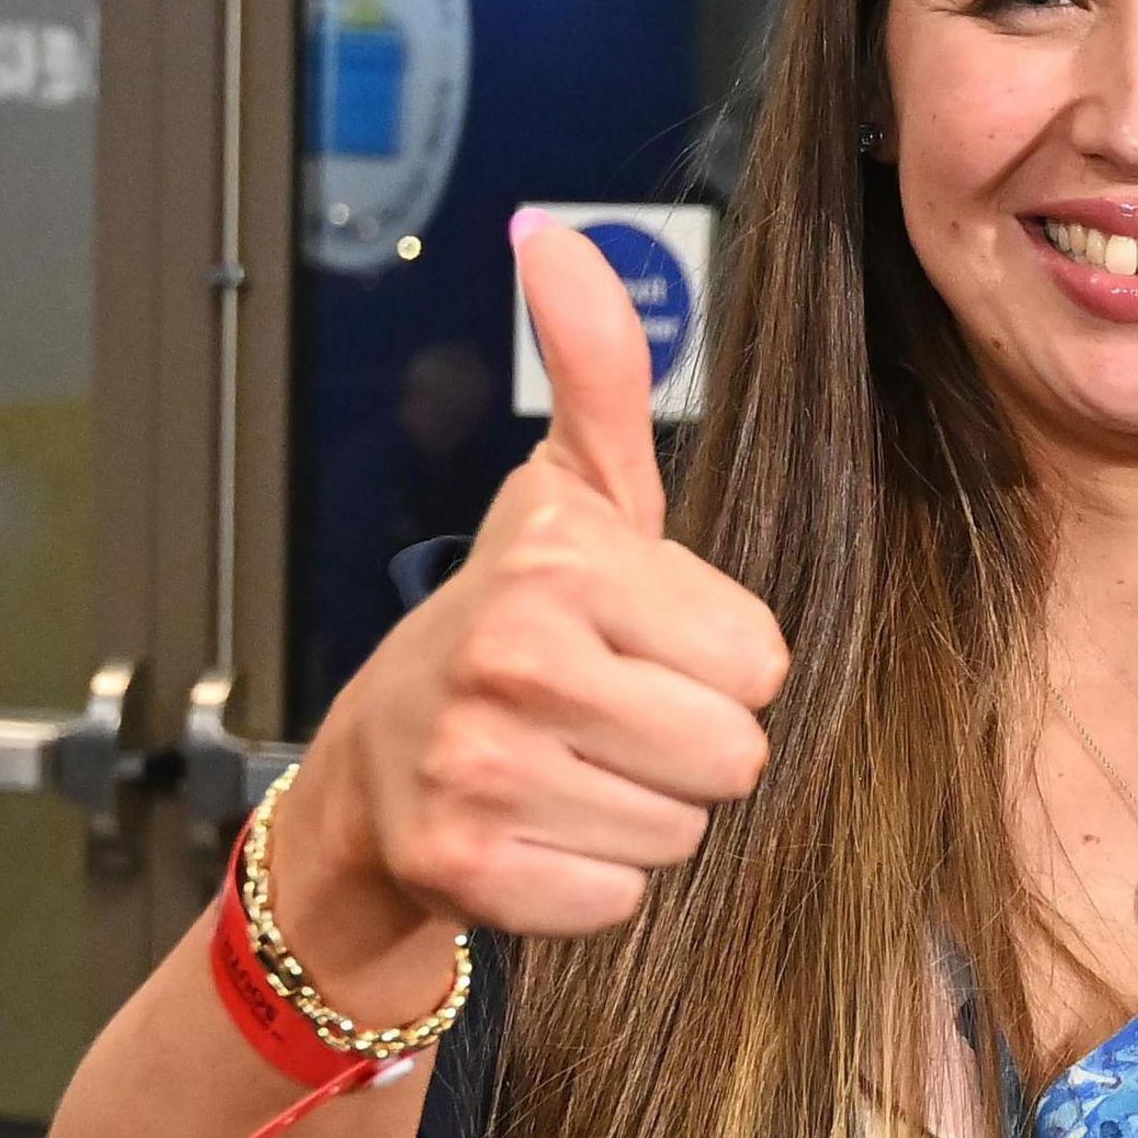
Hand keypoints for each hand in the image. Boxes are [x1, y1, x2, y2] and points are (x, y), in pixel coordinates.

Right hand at [270, 213, 789, 975]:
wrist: (375, 770)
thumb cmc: (514, 626)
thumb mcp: (573, 497)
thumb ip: (602, 373)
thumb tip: (560, 238)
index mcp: (562, 567)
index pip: (762, 661)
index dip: (716, 664)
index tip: (640, 649)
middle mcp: (512, 659)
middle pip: (735, 754)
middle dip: (688, 750)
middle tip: (609, 722)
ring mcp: (479, 770)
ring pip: (682, 831)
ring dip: (643, 815)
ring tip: (570, 771)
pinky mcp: (463, 868)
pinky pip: (619, 899)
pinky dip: (590, 884)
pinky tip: (536, 833)